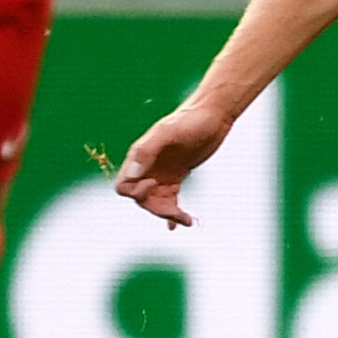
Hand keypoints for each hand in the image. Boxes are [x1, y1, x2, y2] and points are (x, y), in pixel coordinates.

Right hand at [114, 101, 234, 227]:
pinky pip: (170, 200)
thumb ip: (147, 150)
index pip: (124, 186)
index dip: (136, 192)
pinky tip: (183, 222)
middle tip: (176, 212)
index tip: (155, 183)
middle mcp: (148, 168)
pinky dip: (174, 213)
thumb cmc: (190, 119)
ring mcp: (162, 173)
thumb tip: (132, 175)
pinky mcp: (176, 177)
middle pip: (141, 199)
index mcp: (139, 157)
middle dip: (156, 208)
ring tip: (186, 220)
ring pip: (156, 202)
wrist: (214, 115)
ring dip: (167, 214)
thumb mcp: (168, 132)